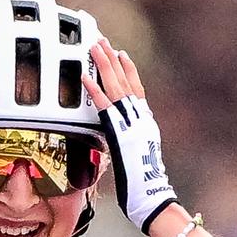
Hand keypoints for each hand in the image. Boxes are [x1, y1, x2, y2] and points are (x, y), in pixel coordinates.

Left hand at [85, 40, 177, 233]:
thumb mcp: (141, 159)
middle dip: (113, 60)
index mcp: (147, 124)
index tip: (121, 54)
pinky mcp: (120, 131)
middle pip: (126, 82)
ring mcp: (131, 123)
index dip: (129, 71)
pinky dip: (93, 90)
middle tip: (102, 41)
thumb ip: (132, 145)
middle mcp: (140, 119)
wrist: (152, 195)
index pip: (138, 90)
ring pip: (115, 87)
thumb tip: (125, 145)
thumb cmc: (147, 186)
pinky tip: (83, 76)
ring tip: (93, 47)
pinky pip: (103, 106)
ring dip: (103, 66)